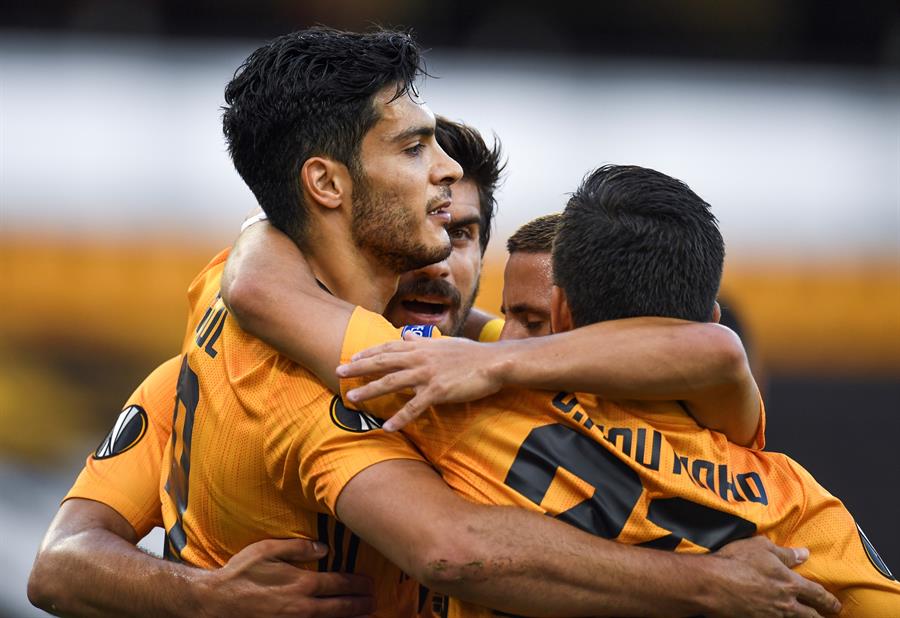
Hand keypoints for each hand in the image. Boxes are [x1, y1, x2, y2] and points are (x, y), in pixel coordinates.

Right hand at [204, 538, 373, 617]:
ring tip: (366, 616)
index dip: (357, 584)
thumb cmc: (240, 573)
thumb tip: (324, 548)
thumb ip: (298, 548)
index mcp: (301, 583)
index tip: (369, 583)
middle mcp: (303, 607)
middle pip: (341, 607)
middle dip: (361, 604)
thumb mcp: (267, 550)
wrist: (215, 603)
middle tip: (374, 600)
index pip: (339, 583)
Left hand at [336, 333, 508, 430]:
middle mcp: (420, 358)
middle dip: (358, 368)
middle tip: (338, 372)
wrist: (494, 363)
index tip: (351, 358)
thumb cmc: (472, 354)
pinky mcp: (438, 391)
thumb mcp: (445, 343)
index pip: (388, 348)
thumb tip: (406, 335)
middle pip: (382, 362)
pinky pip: (414, 407)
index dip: (368, 353)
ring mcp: (427, 375)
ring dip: (370, 390)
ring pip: (392, 382)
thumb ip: (423, 341)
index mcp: (421, 347)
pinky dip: (400, 417)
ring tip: (353, 398)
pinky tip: (388, 427)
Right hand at [702, 536, 840, 616]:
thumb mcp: (761, 547)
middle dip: (821, 617)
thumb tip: (804, 554)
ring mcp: (770, 615)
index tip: (836, 606)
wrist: (712, 583)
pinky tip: (777, 616)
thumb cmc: (736, 561)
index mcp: (790, 583)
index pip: (818, 594)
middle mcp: (785, 603)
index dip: (829, 600)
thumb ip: (785, 553)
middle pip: (810, 615)